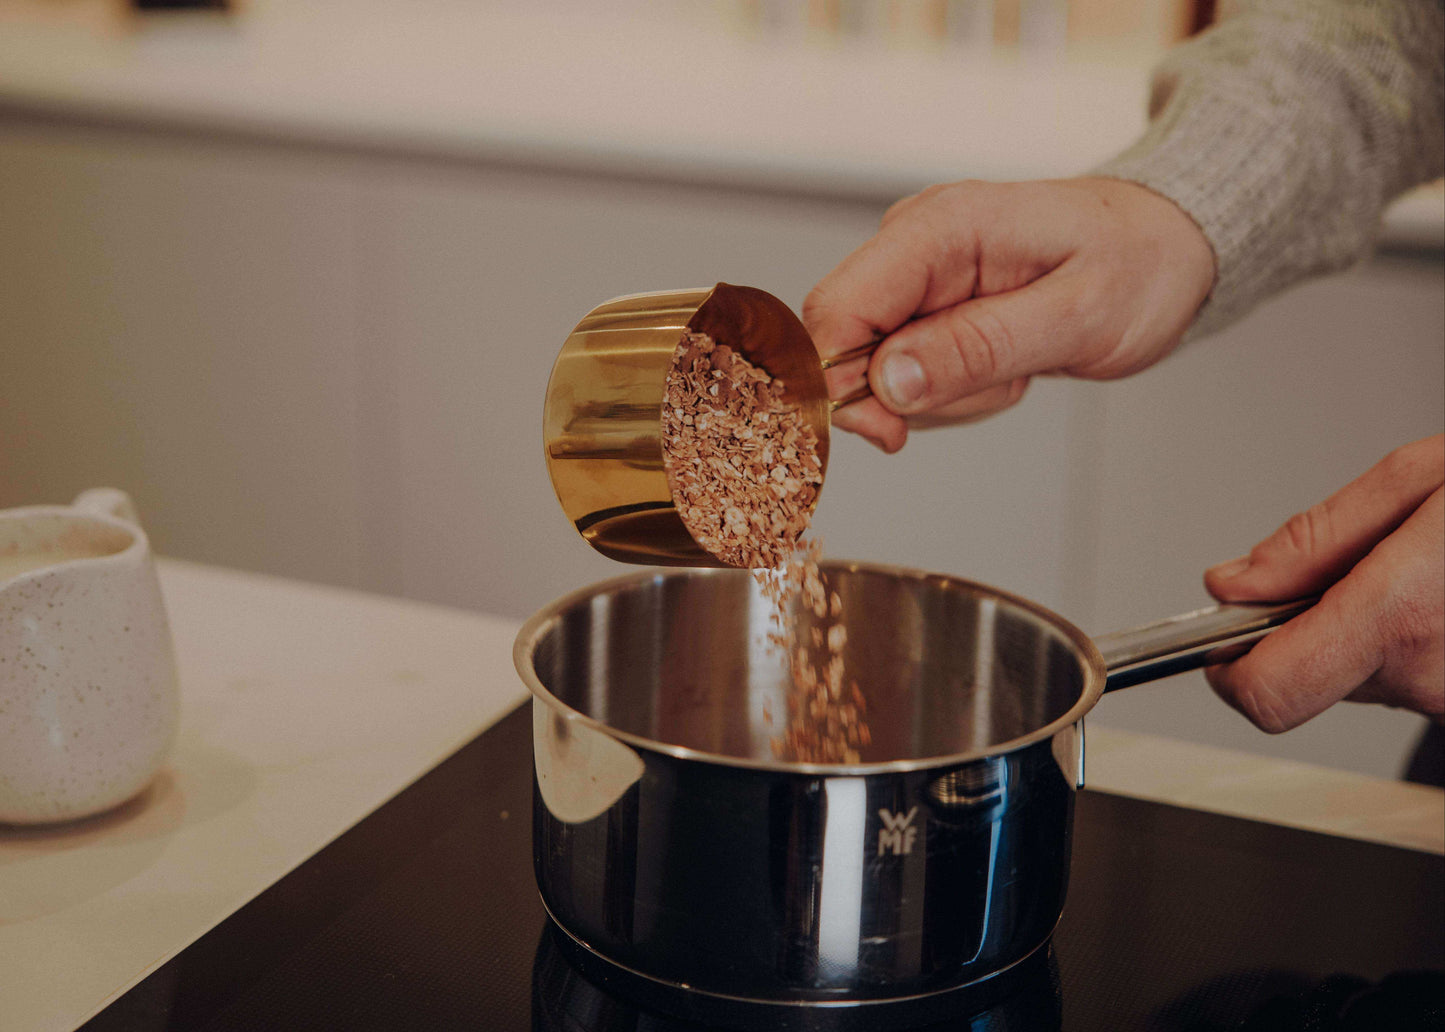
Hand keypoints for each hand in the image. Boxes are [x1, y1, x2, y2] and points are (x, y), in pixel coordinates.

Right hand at [803, 177, 1214, 451]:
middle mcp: (912, 241)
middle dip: (908, 394)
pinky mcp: (924, 302)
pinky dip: (953, 388)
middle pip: (846, 345)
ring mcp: (915, 273)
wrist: (1168, 245)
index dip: (840, 381)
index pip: (836, 308)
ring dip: (943, 394)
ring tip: (1014, 365)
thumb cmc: (1139, 265)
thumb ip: (977, 349)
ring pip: (874, 369)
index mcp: (939, 228)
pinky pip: (904, 371)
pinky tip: (1004, 363)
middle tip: (996, 387)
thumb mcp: (1076, 318)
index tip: (892, 431)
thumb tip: (888, 382)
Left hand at [1203, 435, 1444, 731]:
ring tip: (1421, 565)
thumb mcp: (1422, 478)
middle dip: (1301, 626)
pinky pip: (1408, 680)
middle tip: (1351, 563)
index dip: (1227, 667)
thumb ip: (1315, 539)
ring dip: (1359, 628)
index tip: (1222, 634)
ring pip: (1357, 679)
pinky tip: (1444, 594)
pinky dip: (1405, 640)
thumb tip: (1232, 584)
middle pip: (1305, 679)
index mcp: (1405, 613)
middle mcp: (1433, 674)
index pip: (1269, 693)